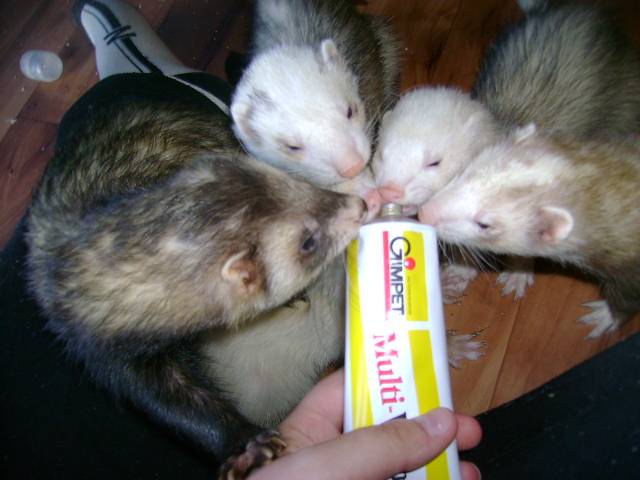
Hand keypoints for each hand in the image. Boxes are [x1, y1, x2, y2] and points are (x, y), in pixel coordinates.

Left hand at [250, 369, 481, 479]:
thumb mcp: (327, 466)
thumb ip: (381, 443)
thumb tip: (443, 420)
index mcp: (312, 428)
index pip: (355, 388)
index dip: (395, 378)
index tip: (438, 379)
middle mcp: (332, 457)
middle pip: (389, 432)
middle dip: (430, 430)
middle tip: (468, 433)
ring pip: (399, 469)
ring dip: (437, 467)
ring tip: (473, 471)